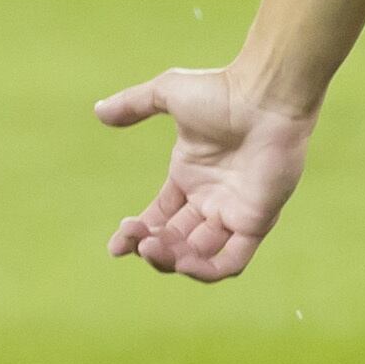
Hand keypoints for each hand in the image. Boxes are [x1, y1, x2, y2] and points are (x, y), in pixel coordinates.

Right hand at [96, 65, 313, 282]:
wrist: (266, 97)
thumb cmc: (222, 92)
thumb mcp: (168, 92)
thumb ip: (134, 104)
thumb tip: (98, 111)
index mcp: (190, 175)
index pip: (159, 217)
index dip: (136, 234)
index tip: (115, 247)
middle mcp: (211, 198)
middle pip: (175, 240)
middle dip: (150, 247)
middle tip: (137, 240)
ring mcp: (234, 211)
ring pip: (199, 255)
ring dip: (172, 260)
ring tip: (153, 248)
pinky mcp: (257, 221)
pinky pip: (232, 260)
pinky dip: (207, 271)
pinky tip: (184, 263)